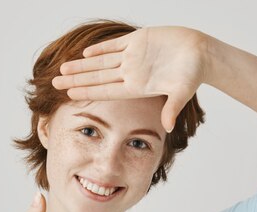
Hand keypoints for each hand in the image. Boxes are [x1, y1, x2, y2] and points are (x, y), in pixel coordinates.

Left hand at [52, 26, 208, 132]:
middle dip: (75, 79)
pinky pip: (115, 45)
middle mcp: (131, 72)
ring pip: (100, 62)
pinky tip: (85, 52)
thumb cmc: (194, 73)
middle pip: (96, 77)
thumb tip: (169, 126)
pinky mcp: (139, 40)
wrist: (202, 53)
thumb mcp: (182, 91)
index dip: (86, 91)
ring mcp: (133, 57)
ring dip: (81, 65)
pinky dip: (100, 48)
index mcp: (137, 86)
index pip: (105, 90)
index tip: (68, 95)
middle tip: (54, 83)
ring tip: (62, 68)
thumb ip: (172, 107)